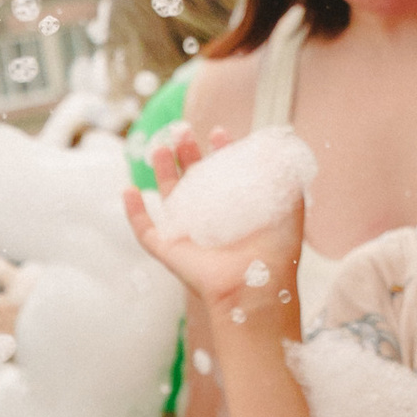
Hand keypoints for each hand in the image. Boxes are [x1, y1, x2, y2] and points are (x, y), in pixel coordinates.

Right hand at [123, 124, 306, 321]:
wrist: (253, 285)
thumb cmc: (274, 253)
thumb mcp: (288, 208)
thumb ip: (287, 180)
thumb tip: (281, 150)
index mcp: (236, 211)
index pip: (224, 175)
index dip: (221, 152)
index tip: (221, 131)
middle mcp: (210, 221)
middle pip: (192, 180)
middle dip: (188, 152)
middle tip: (183, 130)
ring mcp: (187, 236)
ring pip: (167, 197)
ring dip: (161, 170)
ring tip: (160, 146)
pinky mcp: (167, 250)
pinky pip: (144, 230)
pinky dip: (133, 212)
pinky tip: (128, 190)